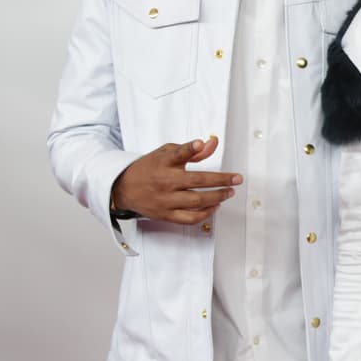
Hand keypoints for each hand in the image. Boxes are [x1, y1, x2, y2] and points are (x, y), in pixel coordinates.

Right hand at [110, 137, 240, 224]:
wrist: (123, 188)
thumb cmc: (148, 168)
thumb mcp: (165, 153)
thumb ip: (190, 150)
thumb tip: (211, 143)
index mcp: (163, 163)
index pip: (177, 154)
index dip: (189, 149)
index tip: (199, 143)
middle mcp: (165, 182)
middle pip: (196, 182)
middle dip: (221, 180)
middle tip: (236, 179)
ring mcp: (165, 200)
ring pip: (197, 202)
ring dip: (217, 198)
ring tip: (229, 192)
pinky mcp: (165, 215)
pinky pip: (189, 218)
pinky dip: (205, 214)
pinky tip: (215, 206)